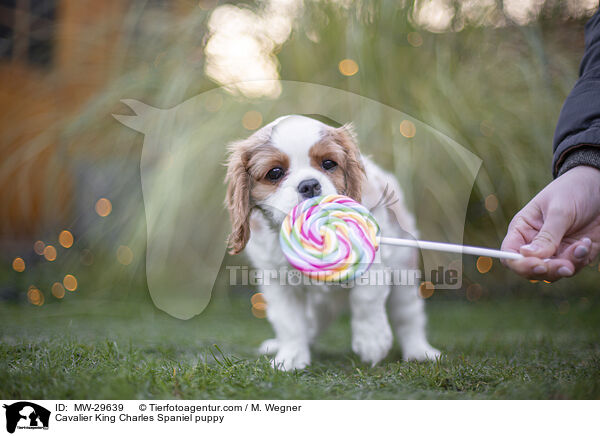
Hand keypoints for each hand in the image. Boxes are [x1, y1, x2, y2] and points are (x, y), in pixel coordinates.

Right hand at [501, 165, 599, 280]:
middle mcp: (535, 244)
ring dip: (569, 265)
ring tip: (583, 245)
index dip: (519, 264)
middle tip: (565, 266)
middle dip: (549, 270)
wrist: (599, 186)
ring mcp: (554, 250)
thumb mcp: (559, 210)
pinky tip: (588, 242)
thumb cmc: (573, 191)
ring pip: (553, 273)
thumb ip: (546, 236)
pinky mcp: (573, 254)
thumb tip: (526, 255)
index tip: (538, 265)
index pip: (510, 254)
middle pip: (531, 270)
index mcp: (522, 230)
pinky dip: (581, 259)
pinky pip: (573, 267)